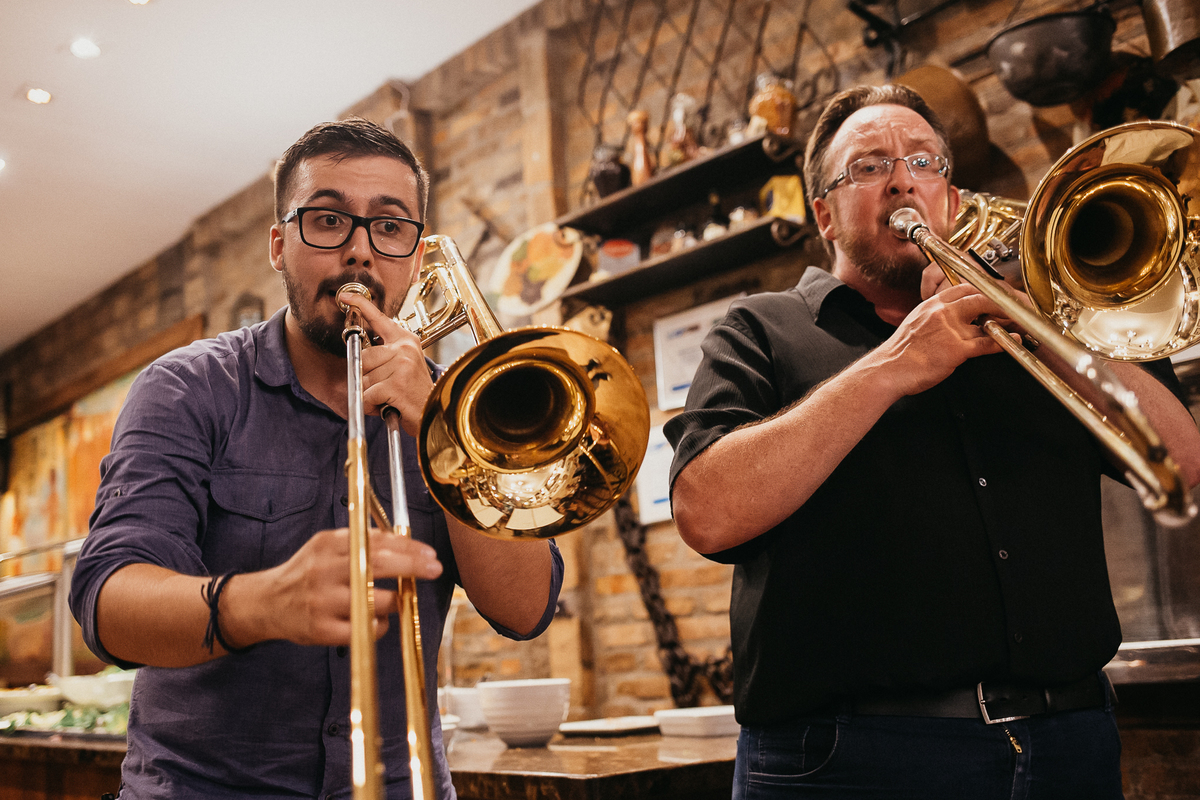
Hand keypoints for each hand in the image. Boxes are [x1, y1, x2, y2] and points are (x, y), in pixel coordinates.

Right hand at [253, 527, 442, 647]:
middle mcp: (324, 570)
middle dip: (413, 566)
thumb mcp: (325, 546)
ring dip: (396, 600)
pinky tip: (378, 620)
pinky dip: (380, 625)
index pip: (375, 541)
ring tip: (397, 599)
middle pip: (378, 564)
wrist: (265, 603)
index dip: (408, 547)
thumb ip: (360, 541)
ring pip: (376, 600)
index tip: (430, 553)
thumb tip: (403, 539)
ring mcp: (322, 601)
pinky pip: (365, 629)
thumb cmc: (306, 573)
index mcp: (327, 544)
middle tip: (435, 568)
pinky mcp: (321, 629)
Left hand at [338, 291, 432, 437]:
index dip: (361, 305)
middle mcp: (405, 349)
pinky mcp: (396, 383)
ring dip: (370, 394)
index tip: (345, 295)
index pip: (379, 319)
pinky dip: (372, 405)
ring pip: (363, 378)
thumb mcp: (404, 366)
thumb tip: (358, 355)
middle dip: (366, 377)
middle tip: (383, 388)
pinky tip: (387, 406)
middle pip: (363, 357)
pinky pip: (368, 394)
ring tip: (388, 397)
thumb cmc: (415, 393)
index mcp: (406, 341)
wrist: (434, 414)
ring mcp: (401, 365)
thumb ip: (385, 356)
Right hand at [872, 282, 1006, 396]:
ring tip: (1017, 323)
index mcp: (930, 304)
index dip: (982, 291)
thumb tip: (950, 319)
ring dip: (1005, 321)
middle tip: (1011, 306)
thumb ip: (933, 317)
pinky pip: (986, 343)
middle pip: (979, 297)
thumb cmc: (900, 352)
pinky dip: (1004, 341)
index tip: (993, 296)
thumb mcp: (915, 324)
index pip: (963, 288)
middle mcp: (941, 312)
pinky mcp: (956, 349)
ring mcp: (950, 329)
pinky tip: (1013, 340)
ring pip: (986, 319)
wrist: (888, 369)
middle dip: (999, 301)